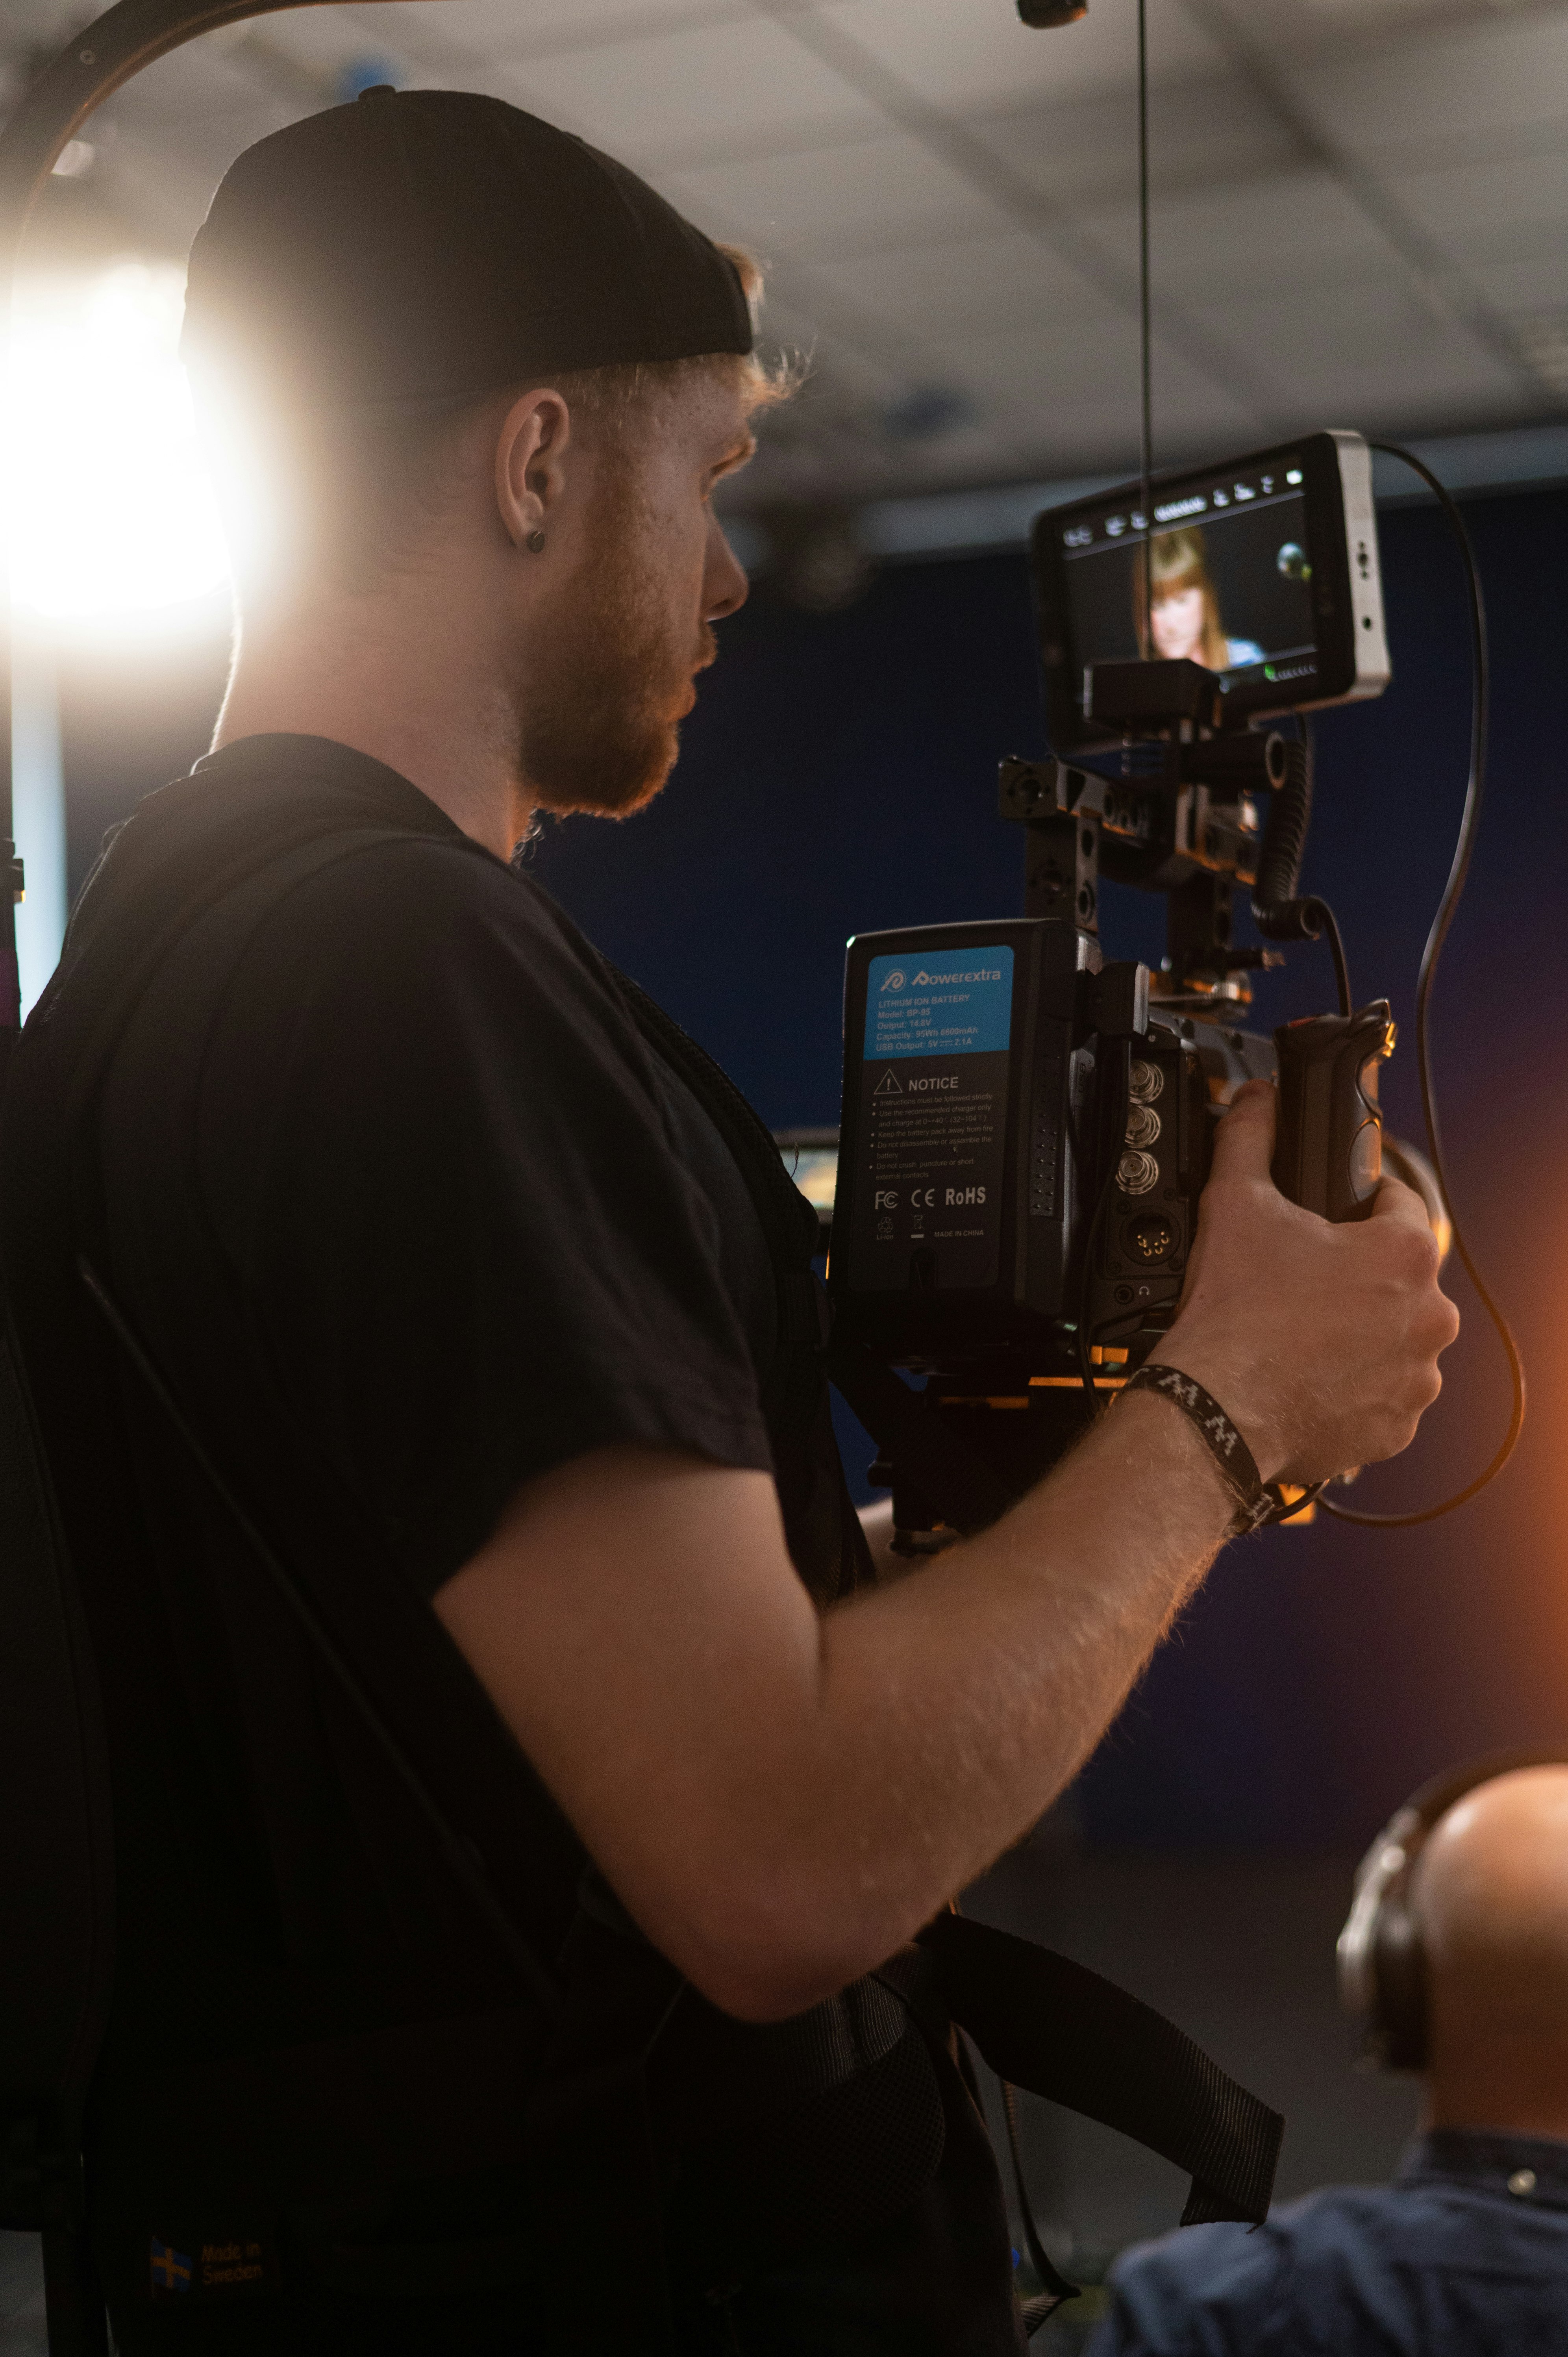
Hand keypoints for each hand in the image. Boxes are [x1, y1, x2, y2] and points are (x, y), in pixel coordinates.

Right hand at [1158, 1080, 1458, 1485]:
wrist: (1215, 1411)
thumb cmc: (1234, 1316)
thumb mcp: (1235, 1203)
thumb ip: (1250, 1137)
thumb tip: (1255, 1101)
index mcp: (1405, 1254)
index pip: (1399, 1203)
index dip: (1359, 1203)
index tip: (1330, 1219)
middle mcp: (1427, 1317)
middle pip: (1397, 1278)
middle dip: (1354, 1277)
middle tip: (1300, 1283)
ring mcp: (1416, 1377)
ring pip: (1392, 1339)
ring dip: (1358, 1334)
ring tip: (1299, 1335)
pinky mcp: (1397, 1427)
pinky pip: (1381, 1396)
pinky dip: (1351, 1387)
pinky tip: (1305, 1377)